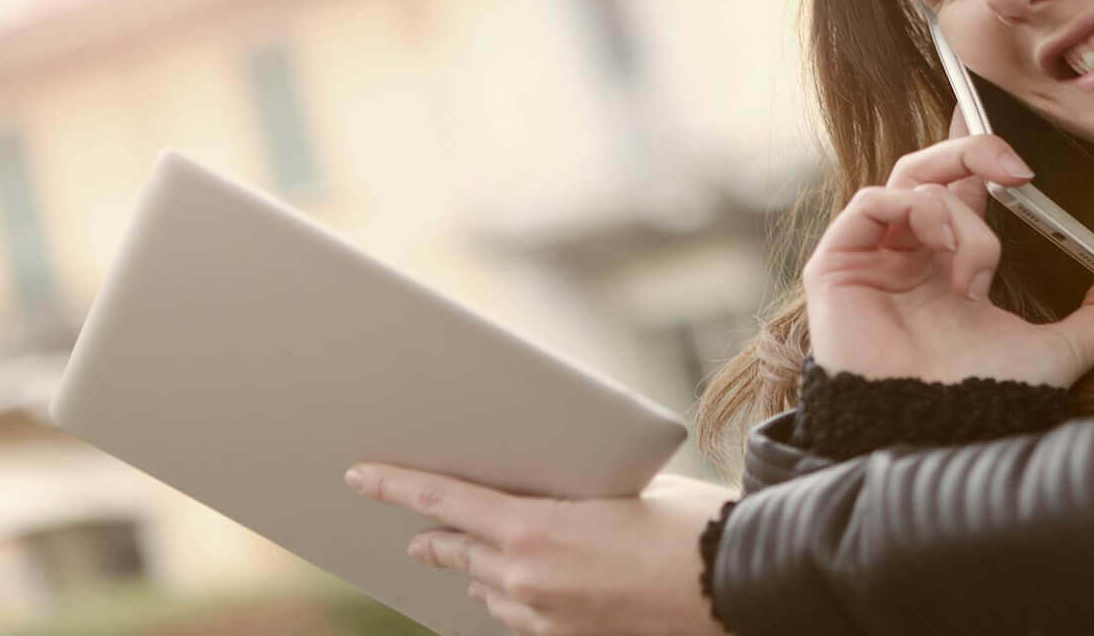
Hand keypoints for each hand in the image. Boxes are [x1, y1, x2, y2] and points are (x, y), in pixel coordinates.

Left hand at [344, 463, 737, 635]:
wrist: (733, 582)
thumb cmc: (688, 522)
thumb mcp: (623, 488)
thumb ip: (571, 495)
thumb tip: (552, 494)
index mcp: (533, 529)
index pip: (443, 501)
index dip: (395, 487)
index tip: (360, 475)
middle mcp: (527, 578)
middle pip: (455, 551)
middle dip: (432, 537)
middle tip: (413, 529)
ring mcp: (546, 617)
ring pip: (485, 591)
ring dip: (475, 570)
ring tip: (467, 556)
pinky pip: (520, 618)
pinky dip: (512, 597)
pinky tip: (520, 588)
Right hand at [801, 103, 1093, 387]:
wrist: (937, 433)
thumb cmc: (986, 398)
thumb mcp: (1062, 350)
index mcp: (950, 265)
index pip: (963, 187)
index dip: (984, 156)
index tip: (1023, 158)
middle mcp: (909, 255)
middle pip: (931, 169)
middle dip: (975, 154)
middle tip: (1016, 168)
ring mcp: (872, 258)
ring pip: (910, 183)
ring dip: (957, 208)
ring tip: (979, 261)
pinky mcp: (837, 265)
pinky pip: (870, 203)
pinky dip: (914, 209)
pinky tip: (943, 247)